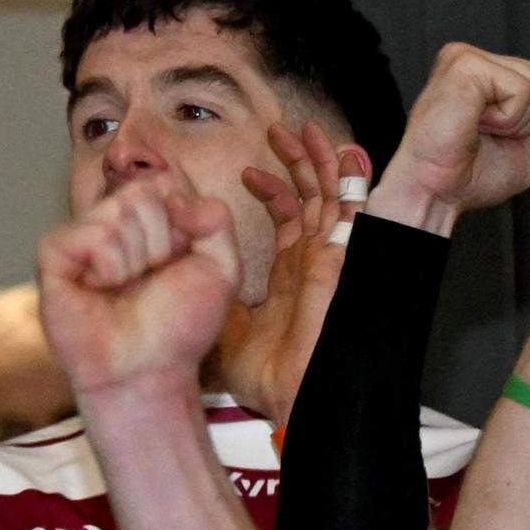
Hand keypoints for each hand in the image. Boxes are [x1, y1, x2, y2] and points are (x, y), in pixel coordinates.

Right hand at [39, 177, 241, 401]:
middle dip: (160, 241)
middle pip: (140, 193)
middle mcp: (110, 226)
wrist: (146, 370)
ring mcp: (78, 240)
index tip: (180, 258)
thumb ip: (215, 219)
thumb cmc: (178, 326)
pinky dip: (108, 265)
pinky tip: (101, 289)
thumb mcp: (221, 267)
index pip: (161, 183)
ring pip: (115, 213)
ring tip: (125, 289)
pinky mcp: (52, 257)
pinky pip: (88, 235)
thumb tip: (173, 192)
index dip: (180, 219)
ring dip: (135, 260)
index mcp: (145, 223)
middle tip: (150, 279)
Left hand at [214, 120, 363, 422]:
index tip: (251, 169)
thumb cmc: (270, 376)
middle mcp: (315, 260)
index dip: (273, 190)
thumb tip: (177, 273)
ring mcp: (331, 258)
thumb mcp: (226, 325)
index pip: (289, 218)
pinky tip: (346, 153)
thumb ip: (210, 293)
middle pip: (312, 198)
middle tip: (279, 131)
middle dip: (298, 162)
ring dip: (321, 161)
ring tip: (305, 130)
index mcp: (293, 272)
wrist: (292, 399)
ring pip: (333, 195)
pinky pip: (353, 212)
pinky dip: (352, 181)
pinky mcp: (341, 260)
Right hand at [373, 41, 529, 228]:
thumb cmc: (470, 173)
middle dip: (528, 118)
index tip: (501, 136)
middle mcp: (471, 60)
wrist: (437, 193)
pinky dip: (507, 118)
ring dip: (515, 121)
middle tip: (486, 134)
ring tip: (478, 129)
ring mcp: (465, 59)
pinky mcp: (464, 66)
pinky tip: (474, 123)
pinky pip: (521, 89)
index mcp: (483, 74)